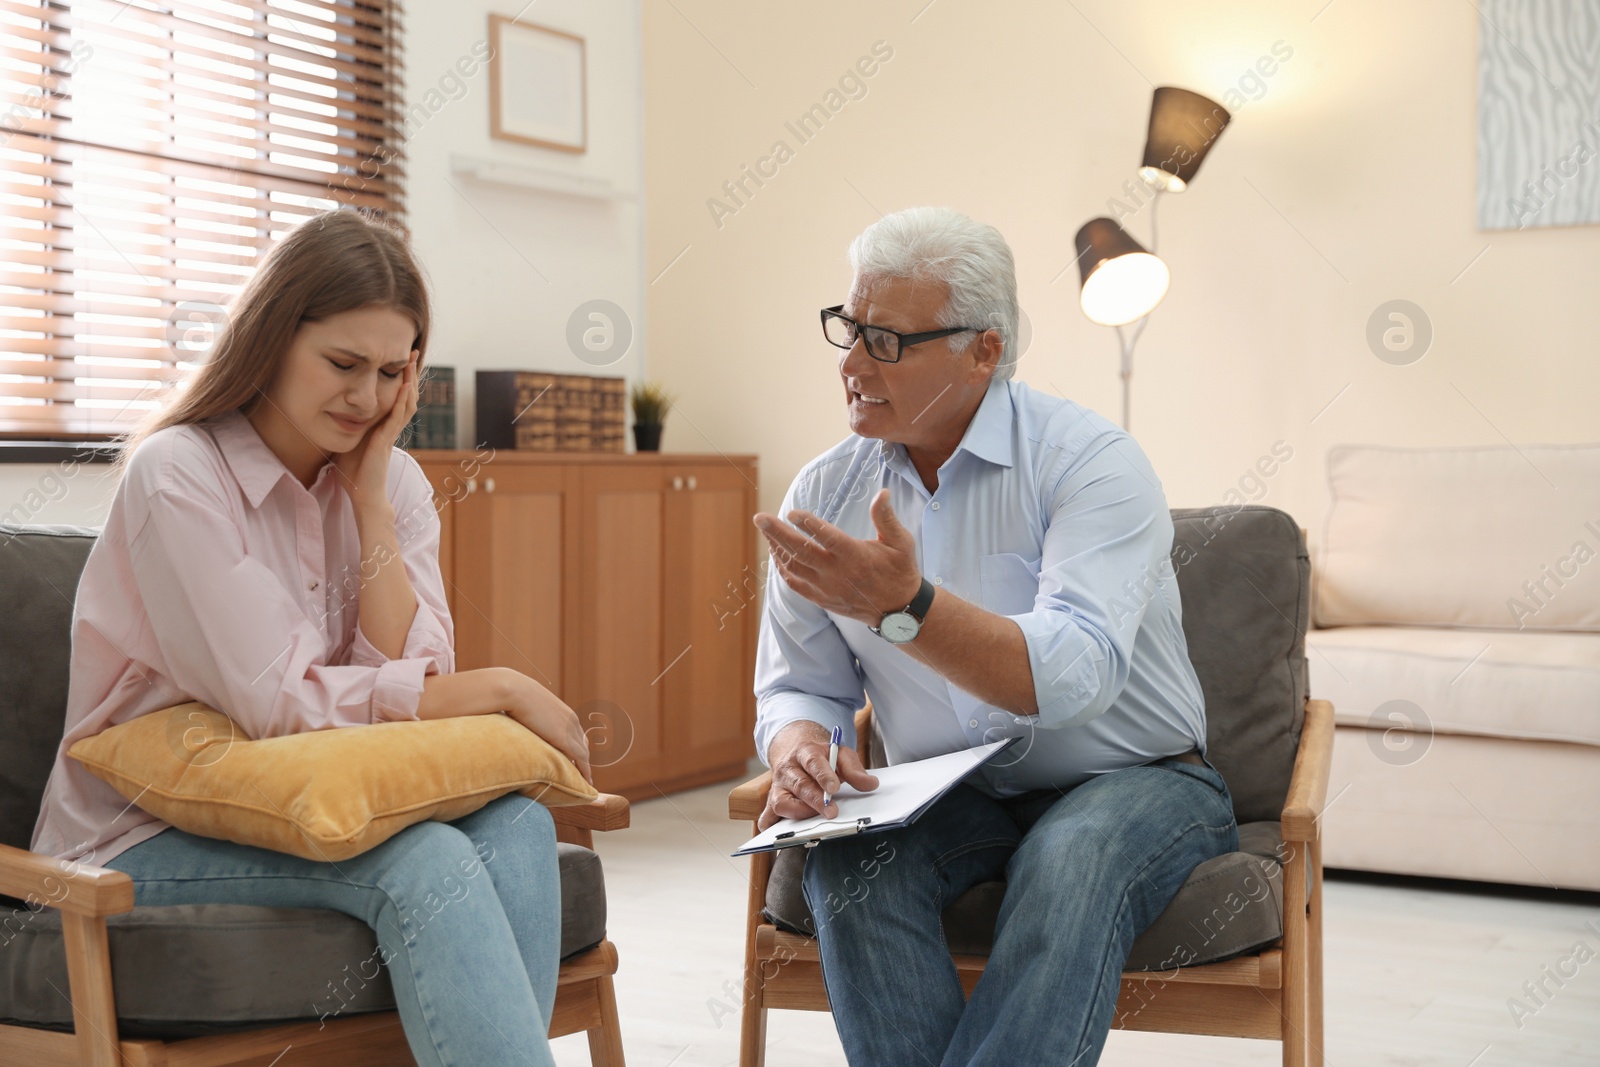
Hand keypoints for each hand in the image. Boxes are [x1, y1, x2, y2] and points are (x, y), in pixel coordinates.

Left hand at [333, 354, 418, 512]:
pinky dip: (401, 400)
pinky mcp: (387, 440)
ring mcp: (391, 433)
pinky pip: (397, 417)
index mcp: (382, 425)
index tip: (400, 359)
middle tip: (412, 351)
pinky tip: (404, 386)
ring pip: (406, 402)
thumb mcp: (348, 440)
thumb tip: (331, 409)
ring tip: (410, 362)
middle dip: (409, 373)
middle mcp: (390, 427)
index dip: (400, 378)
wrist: (362, 494)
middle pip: (406, 395)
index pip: (395, 397)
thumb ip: (346, 425)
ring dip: (409, 381)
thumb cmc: (354, 472)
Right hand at [501, 669, 593, 785]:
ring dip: (585, 768)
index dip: (577, 746)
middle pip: (583, 743)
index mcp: (563, 711)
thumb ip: (531, 714)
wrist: (514, 691)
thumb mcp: (527, 705)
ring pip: (584, 754)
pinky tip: (586, 782)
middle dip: (584, 758)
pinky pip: (581, 760)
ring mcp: (570, 729)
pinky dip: (585, 772)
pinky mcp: (565, 739)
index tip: (576, 757)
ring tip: (586, 782)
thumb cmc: (513, 695)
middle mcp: (571, 720)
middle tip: (583, 772)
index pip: (576, 733)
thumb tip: (518, 720)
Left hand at [753, 489, 921, 626]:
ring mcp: (826, 588)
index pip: (827, 538)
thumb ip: (886, 518)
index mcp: (855, 556)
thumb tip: (882, 493)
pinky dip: (782, 568)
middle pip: (801, 551)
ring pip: (793, 567)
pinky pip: (794, 583)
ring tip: (765, 530)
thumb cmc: (899, 571)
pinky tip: (775, 552)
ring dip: (776, 548)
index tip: (791, 512)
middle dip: (777, 533)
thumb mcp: (901, 542)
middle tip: (759, 518)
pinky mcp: (821, 598)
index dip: (808, 524)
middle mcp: (837, 573)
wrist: (897, 611)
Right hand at [758, 721, 878, 830]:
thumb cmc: (822, 757)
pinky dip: (770, 823)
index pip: (813, 762)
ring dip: (798, 812)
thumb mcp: (841, 755)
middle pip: (799, 785)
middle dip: (815, 800)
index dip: (823, 776)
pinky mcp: (773, 800)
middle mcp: (788, 768)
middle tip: (831, 812)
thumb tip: (871, 785)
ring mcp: (778, 785)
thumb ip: (855, 770)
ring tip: (814, 818)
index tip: (834, 788)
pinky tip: (780, 832)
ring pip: (781, 801)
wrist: (797, 750)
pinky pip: (767, 814)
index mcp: (805, 752)